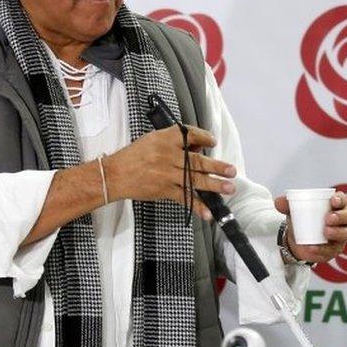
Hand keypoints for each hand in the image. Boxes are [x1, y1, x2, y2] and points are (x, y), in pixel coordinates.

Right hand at [103, 125, 236, 220]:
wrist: (114, 175)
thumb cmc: (134, 156)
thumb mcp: (152, 140)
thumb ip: (174, 141)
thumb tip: (198, 146)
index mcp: (164, 139)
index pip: (189, 134)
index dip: (204, 137)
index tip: (213, 142)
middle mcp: (167, 155)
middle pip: (196, 160)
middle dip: (216, 166)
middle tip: (231, 170)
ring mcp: (166, 174)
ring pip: (194, 180)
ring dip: (213, 185)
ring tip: (228, 187)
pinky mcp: (163, 190)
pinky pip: (184, 198)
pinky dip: (197, 205)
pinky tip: (208, 212)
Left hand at [274, 191, 346, 263]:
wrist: (297, 240)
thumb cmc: (301, 219)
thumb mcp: (293, 211)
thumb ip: (286, 204)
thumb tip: (278, 202)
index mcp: (334, 206)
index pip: (342, 200)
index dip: (341, 200)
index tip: (333, 201)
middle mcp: (342, 220)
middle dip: (341, 216)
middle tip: (328, 218)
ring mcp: (341, 235)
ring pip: (346, 233)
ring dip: (337, 232)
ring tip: (325, 232)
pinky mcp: (335, 249)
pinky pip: (333, 250)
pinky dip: (322, 249)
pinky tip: (313, 248)